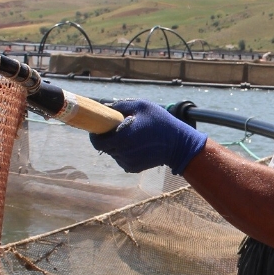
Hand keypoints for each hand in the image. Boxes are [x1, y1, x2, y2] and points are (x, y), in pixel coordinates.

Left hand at [89, 99, 208, 174]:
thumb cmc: (160, 122)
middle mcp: (123, 153)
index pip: (97, 142)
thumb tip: (106, 107)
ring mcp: (128, 162)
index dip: (95, 135)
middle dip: (106, 138)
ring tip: (130, 136)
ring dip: (116, 145)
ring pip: (113, 153)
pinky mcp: (133, 168)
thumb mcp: (142, 106)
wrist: (178, 144)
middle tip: (114, 129)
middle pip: (104, 148)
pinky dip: (124, 152)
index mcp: (122, 138)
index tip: (98, 127)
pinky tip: (136, 145)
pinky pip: (121, 159)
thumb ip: (121, 106)